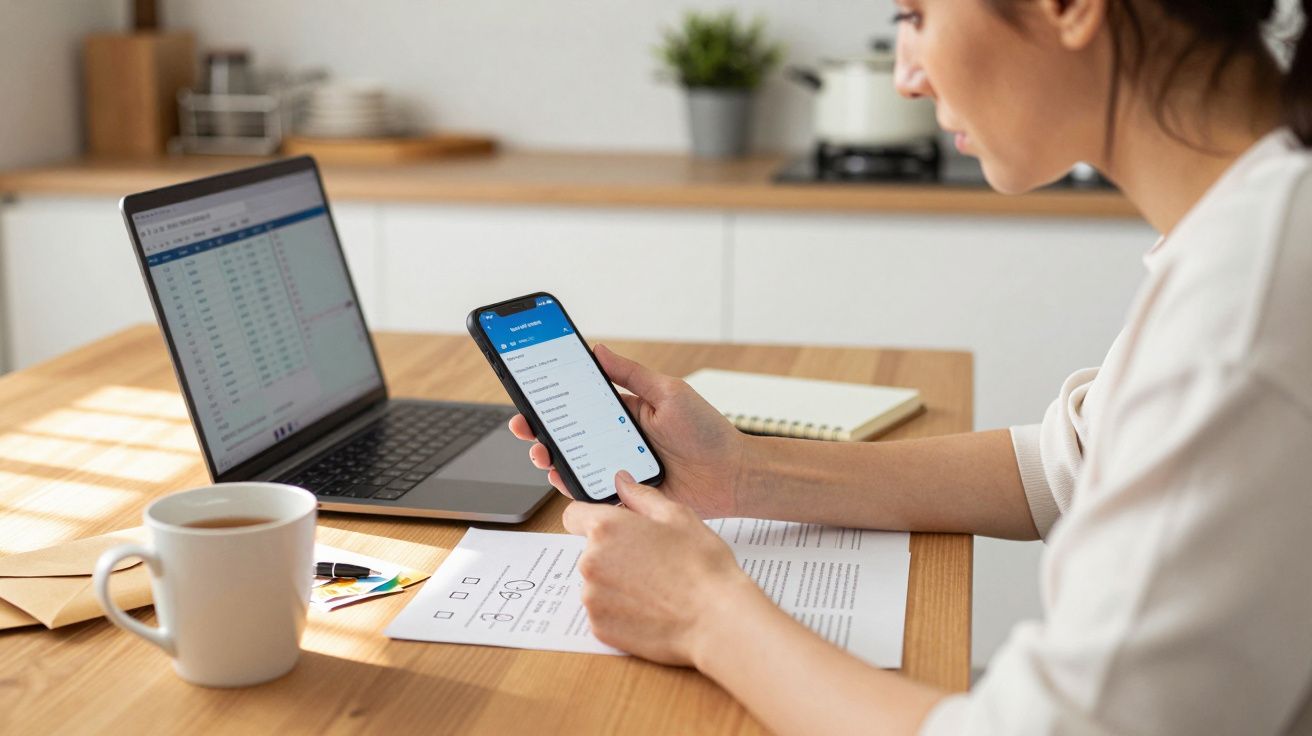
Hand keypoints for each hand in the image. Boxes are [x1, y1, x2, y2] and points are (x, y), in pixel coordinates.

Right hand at [508, 344, 746, 518]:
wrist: (732, 475)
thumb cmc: (707, 432)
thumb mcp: (669, 392)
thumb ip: (631, 375)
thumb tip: (598, 349)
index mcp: (623, 412)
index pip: (580, 403)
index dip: (553, 399)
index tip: (529, 390)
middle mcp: (616, 440)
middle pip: (568, 434)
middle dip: (540, 429)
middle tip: (524, 424)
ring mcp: (618, 468)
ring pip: (574, 463)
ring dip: (551, 457)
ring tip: (540, 451)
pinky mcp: (624, 494)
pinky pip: (591, 491)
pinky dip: (571, 485)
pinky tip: (559, 476)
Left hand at [563, 471, 763, 665]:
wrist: (716, 620)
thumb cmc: (702, 566)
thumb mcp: (678, 516)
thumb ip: (641, 496)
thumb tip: (621, 481)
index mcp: (606, 528)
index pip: (574, 515)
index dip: (592, 519)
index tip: (612, 529)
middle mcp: (590, 561)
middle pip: (590, 552)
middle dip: (614, 554)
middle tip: (651, 562)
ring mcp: (592, 597)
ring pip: (597, 583)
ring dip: (617, 584)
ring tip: (655, 589)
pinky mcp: (598, 627)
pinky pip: (603, 612)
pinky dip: (620, 611)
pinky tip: (650, 610)